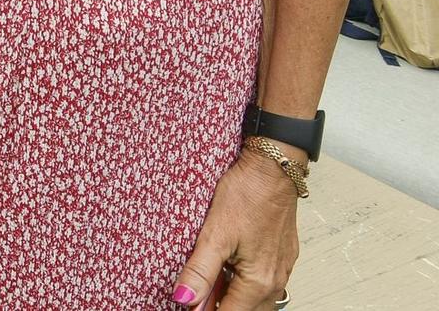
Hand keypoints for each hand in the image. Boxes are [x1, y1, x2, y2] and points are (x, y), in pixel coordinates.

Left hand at [171, 150, 299, 308]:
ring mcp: (281, 268)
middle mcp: (275, 280)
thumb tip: (184, 299)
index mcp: (259, 281)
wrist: (273, 169)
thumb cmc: (248, 195)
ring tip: (208, 285)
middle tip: (195, 296)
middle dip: (219, 308)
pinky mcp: (280, 256)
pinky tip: (226, 271)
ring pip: (255, 299)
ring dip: (232, 297)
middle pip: (245, 310)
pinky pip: (263, 283)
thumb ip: (200, 271)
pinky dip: (242, 284)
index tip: (188, 305)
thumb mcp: (215, 234)